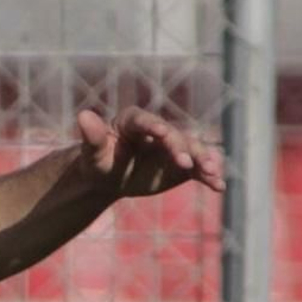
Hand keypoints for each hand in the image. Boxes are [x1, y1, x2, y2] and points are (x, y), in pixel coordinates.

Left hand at [76, 108, 224, 197]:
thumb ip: (91, 136)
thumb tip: (83, 115)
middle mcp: (158, 129)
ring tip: (211, 172)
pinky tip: (219, 186)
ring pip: (192, 150)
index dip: (152, 125)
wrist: (110, 177)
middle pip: (173, 136)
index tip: (160, 131)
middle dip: (180, 148)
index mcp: (132, 121)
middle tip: (184, 162)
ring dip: (202, 160)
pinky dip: (209, 176)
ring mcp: (173, 146)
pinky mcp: (183, 165)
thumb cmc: (98, 161)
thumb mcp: (92, 153)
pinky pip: (198, 169)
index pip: (144, 121)